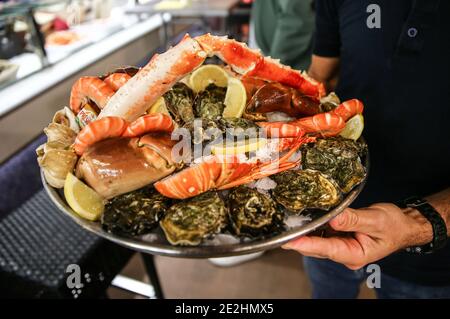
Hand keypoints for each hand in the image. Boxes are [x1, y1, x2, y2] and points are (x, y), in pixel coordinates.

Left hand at [282, 203, 432, 269]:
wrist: (404, 225)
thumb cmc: (394, 225)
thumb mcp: (375, 220)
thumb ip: (353, 219)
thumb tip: (333, 218)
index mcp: (355, 255)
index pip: (326, 249)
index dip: (306, 244)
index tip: (290, 240)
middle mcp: (346, 254)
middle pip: (317, 247)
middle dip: (299, 239)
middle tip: (282, 228)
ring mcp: (342, 247)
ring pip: (318, 241)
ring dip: (305, 232)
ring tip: (289, 221)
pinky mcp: (339, 239)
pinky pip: (323, 234)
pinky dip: (314, 227)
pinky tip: (305, 218)